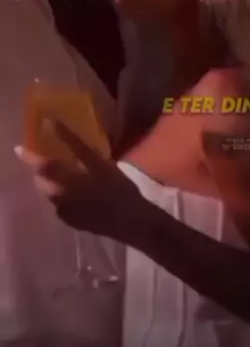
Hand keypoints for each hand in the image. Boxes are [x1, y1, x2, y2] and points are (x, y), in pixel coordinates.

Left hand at [15, 122, 142, 241]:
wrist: (130, 222)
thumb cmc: (118, 188)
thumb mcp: (100, 163)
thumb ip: (76, 145)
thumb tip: (53, 124)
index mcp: (66, 180)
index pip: (41, 165)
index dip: (30, 155)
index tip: (21, 146)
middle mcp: (59, 197)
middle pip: (43, 180)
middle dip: (44, 169)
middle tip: (54, 158)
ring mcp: (64, 212)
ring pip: (51, 193)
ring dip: (54, 182)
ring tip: (69, 175)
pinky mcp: (71, 221)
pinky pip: (60, 205)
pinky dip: (64, 195)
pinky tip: (80, 193)